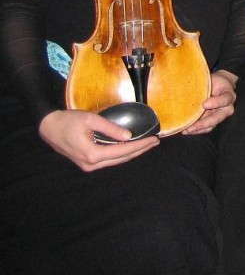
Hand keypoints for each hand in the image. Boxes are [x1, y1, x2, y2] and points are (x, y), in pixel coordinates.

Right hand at [38, 109, 158, 171]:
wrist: (48, 127)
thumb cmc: (68, 121)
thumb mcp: (91, 119)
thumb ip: (111, 128)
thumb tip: (129, 136)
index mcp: (93, 154)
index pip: (123, 151)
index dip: (140, 145)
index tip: (154, 139)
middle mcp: (91, 164)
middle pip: (121, 159)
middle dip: (139, 150)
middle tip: (154, 142)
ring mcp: (88, 166)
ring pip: (115, 161)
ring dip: (131, 153)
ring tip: (146, 144)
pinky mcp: (86, 163)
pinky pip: (108, 159)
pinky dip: (120, 154)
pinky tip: (130, 147)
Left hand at [182, 70, 237, 134]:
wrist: (220, 85)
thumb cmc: (215, 82)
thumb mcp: (212, 81)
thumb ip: (205, 87)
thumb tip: (187, 93)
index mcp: (228, 96)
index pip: (224, 100)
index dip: (215, 103)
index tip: (204, 104)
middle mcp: (227, 108)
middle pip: (218, 118)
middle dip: (203, 123)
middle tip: (191, 126)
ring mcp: (220, 116)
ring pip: (211, 125)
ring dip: (198, 128)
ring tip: (186, 130)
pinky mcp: (214, 120)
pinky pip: (207, 128)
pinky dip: (197, 130)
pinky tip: (187, 130)